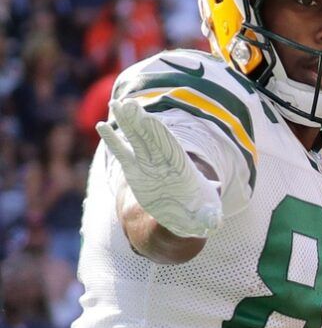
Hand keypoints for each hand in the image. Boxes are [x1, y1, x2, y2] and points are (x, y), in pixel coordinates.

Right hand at [96, 98, 222, 239]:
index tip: (149, 119)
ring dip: (126, 122)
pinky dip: (113, 141)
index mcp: (183, 169)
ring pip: (136, 139)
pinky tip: (102, 126)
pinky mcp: (134, 171)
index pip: (170, 148)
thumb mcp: (207, 217)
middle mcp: (165, 162)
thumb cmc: (200, 214)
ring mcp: (149, 164)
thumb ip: (209, 218)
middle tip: (128, 104)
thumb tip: (213, 223)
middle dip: (141, 122)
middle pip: (152, 138)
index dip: (160, 135)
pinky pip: (122, 153)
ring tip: (115, 104)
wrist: (184, 217)